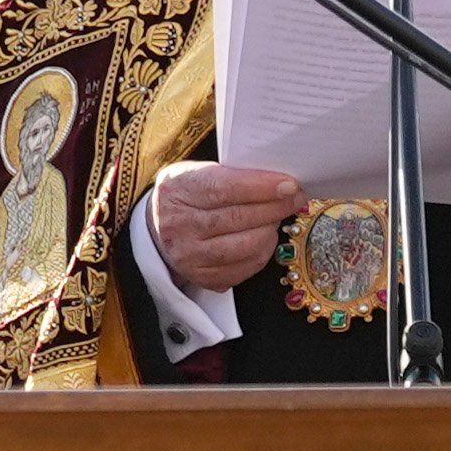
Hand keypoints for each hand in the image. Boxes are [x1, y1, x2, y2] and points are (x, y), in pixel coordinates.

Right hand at [147, 160, 305, 293]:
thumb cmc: (184, 194)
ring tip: (275, 216)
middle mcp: (179, 227)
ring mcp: (190, 256)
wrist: (156, 226)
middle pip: (239, 218)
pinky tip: (263, 236)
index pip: (224, 189)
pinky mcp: (203, 278)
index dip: (261, 187)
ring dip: (271, 229)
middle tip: (295, 198)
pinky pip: (247, 267)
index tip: (289, 184)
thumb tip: (277, 182)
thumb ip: (231, 175)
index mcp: (176, 192)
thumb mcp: (195, 172)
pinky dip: (263, 251)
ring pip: (247, 246)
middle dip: (275, 207)